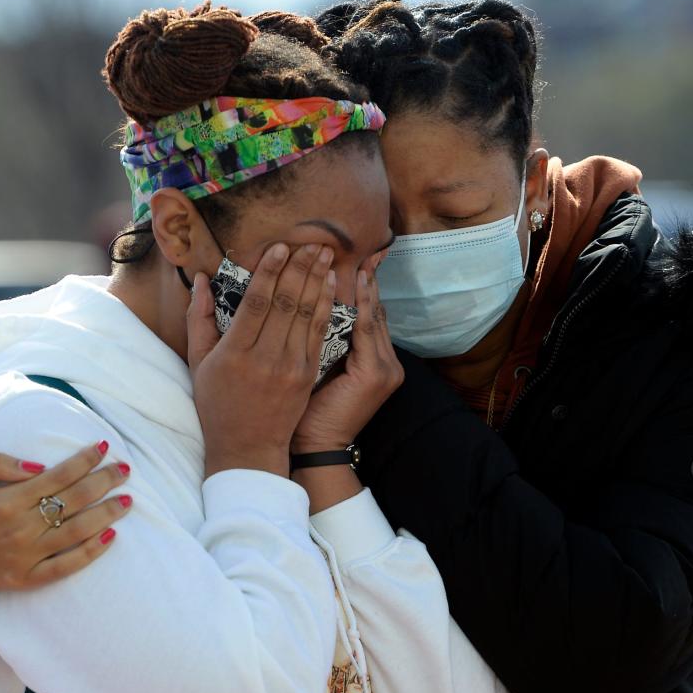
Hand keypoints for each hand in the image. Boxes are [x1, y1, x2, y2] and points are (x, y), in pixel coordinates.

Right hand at [0, 442, 131, 590]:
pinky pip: (66, 567)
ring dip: (107, 515)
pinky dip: (91, 553)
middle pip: (74, 501)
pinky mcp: (28, 578)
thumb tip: (38, 465)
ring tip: (128, 501)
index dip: (85, 460)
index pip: (58, 476)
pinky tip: (112, 537)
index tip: (104, 447)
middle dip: (104, 482)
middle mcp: (20, 528)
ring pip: (77, 532)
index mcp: (7, 501)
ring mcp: (26, 556)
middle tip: (125, 470)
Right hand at [187, 243, 336, 477]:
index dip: (270, 272)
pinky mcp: (308, 374)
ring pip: (306, 314)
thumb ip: (199, 318)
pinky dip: (326, 305)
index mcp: (235, 353)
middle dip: (300, 268)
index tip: (281, 247)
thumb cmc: (218, 404)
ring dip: (317, 280)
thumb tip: (200, 279)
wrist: (248, 447)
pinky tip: (331, 284)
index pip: (256, 303)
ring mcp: (291, 367)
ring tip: (325, 252)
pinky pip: (319, 333)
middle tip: (313, 240)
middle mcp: (265, 358)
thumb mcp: (199, 362)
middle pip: (286, 303)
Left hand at [293, 257, 403, 453]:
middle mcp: (386, 362)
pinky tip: (355, 280)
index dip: (363, 286)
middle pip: (375, 310)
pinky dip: (361, 304)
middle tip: (366, 245)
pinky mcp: (376, 373)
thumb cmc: (305, 411)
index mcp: (372, 362)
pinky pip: (368, 330)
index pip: (368, 316)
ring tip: (358, 253)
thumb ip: (320, 340)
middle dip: (368, 278)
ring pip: (373, 316)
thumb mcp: (315, 369)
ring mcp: (385, 368)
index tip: (357, 256)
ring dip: (364, 285)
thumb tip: (308, 305)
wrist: (312, 448)